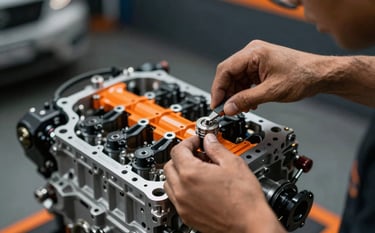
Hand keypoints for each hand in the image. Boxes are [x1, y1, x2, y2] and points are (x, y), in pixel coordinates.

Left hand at [163, 134, 285, 232]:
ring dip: (178, 173)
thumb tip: (209, 140)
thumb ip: (216, 148)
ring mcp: (182, 205)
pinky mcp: (186, 216)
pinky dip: (181, 189)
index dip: (189, 141)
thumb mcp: (233, 164)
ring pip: (169, 182)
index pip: (178, 150)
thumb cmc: (244, 199)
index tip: (198, 142)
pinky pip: (175, 198)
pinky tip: (197, 186)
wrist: (250, 224)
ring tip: (197, 170)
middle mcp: (182, 190)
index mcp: (191, 174)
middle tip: (198, 154)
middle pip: (170, 165)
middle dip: (182, 156)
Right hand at [211, 40, 329, 114]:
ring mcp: (256, 60)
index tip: (216, 104)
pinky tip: (248, 103)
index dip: (218, 89)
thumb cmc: (303, 76)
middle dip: (226, 93)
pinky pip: (245, 81)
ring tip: (239, 108)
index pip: (225, 70)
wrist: (320, 75)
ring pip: (236, 79)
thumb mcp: (271, 91)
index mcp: (253, 52)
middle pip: (229, 74)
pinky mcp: (260, 68)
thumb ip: (246, 100)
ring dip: (236, 95)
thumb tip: (228, 107)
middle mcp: (252, 53)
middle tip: (225, 109)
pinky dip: (244, 93)